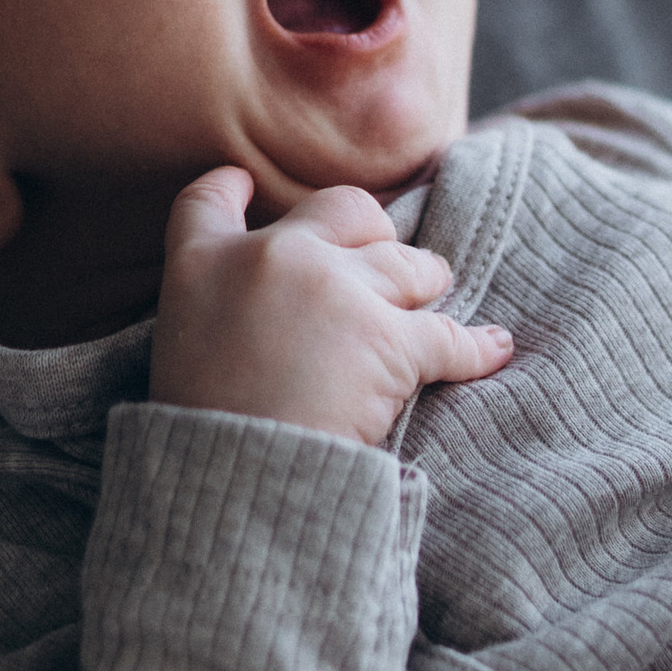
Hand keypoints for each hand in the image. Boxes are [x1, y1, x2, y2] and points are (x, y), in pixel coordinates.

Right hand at [149, 168, 512, 438]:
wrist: (235, 484)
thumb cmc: (205, 438)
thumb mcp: (176, 354)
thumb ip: (212, 309)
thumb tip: (256, 304)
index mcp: (202, 264)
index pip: (208, 199)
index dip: (232, 187)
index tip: (246, 186)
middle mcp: (272, 257)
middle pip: (342, 209)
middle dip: (371, 232)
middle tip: (381, 267)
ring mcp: (333, 290)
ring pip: (406, 264)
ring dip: (423, 286)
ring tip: (428, 306)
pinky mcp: (387, 337)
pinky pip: (450, 335)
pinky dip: (476, 348)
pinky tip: (494, 349)